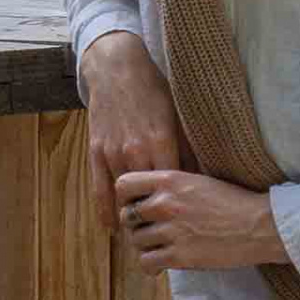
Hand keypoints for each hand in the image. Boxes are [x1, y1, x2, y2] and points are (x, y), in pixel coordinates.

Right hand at [80, 31, 193, 226]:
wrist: (116, 67)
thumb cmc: (152, 90)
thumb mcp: (176, 116)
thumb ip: (188, 150)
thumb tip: (203, 182)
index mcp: (161, 142)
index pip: (174, 190)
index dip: (182, 208)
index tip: (189, 222)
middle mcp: (136, 151)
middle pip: (149, 199)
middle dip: (158, 218)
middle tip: (167, 232)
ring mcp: (113, 153)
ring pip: (124, 199)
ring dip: (134, 216)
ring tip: (145, 233)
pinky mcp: (95, 151)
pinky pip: (99, 189)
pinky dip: (105, 211)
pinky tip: (112, 227)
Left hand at [115, 169, 286, 271]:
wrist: (258, 225)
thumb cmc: (230, 200)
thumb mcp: (195, 179)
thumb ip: (169, 184)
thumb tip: (146, 191)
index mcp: (169, 179)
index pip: (123, 184)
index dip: (124, 196)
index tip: (132, 204)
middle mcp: (166, 203)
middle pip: (126, 215)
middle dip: (133, 224)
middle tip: (144, 229)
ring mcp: (172, 231)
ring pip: (135, 240)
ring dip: (142, 245)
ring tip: (155, 246)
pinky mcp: (180, 257)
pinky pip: (147, 262)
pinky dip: (149, 264)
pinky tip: (159, 263)